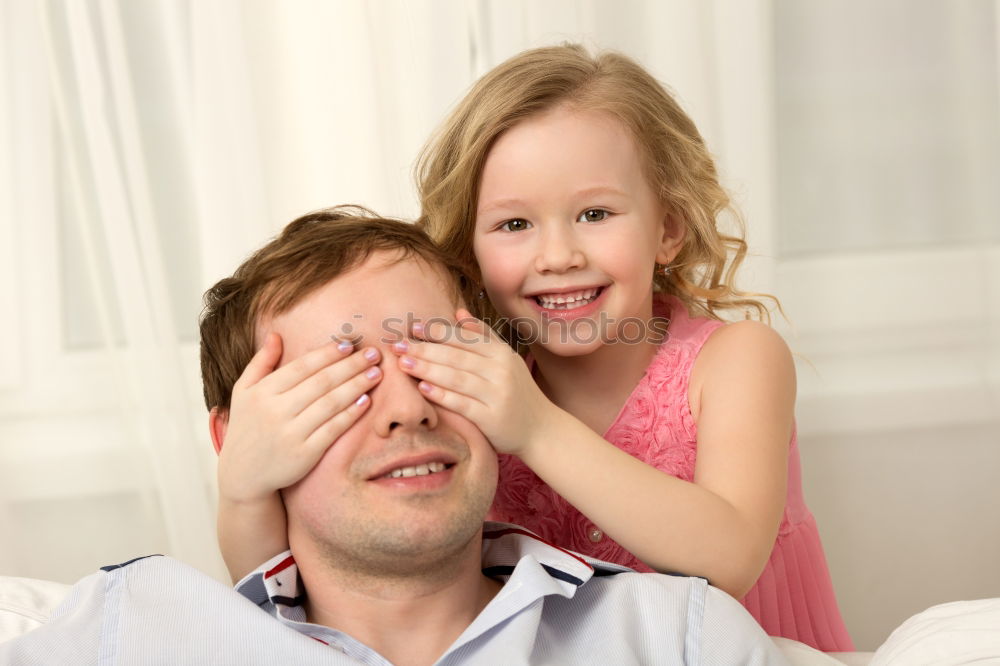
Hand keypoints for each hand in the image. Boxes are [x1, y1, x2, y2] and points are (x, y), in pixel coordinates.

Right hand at [217, 332, 382, 504]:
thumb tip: (276, 334)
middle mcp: (276, 411)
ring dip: (356, 386)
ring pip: (330, 403)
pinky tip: (366, 400)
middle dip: (350, 366)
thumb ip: (260, 362)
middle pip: (321, 382)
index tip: (348, 344)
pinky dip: (350, 414)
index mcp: (262, 392)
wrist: (243, 474)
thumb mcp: (243, 392)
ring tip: (376, 373)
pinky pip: (333, 429)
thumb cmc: (247, 426)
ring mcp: (291, 433)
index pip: (301, 367)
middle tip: (373, 354)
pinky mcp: (304, 454)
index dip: (327, 354)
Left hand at [391, 308, 555, 457]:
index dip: (437, 332)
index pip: (464, 338)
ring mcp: (497, 394)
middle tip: (397, 345)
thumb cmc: (517, 392)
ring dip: (428, 369)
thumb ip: (483, 336)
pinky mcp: (491, 418)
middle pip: (456, 356)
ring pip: (456, 377)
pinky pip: (462, 404)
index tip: (412, 327)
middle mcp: (500, 370)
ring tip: (404, 363)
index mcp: (501, 353)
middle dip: (424, 349)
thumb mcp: (506, 360)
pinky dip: (442, 395)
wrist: (542, 428)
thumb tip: (458, 312)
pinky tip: (423, 389)